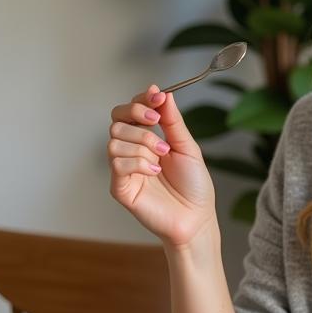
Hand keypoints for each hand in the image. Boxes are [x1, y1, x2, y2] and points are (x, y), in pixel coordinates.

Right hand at [107, 84, 216, 247]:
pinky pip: (117, 163)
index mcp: (147, 139)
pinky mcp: (120, 187)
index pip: (131, 111)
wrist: (196, 218)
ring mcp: (124, 169)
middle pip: (116, 119)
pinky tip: (155, 172)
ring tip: (161, 157)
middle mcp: (132, 151)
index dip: (141, 101)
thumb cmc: (194, 186)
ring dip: (142, 143)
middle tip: (157, 124)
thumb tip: (163, 94)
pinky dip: (138, 162)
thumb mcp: (187, 147)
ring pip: (115, 139)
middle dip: (137, 116)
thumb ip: (173, 121)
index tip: (157, 97)